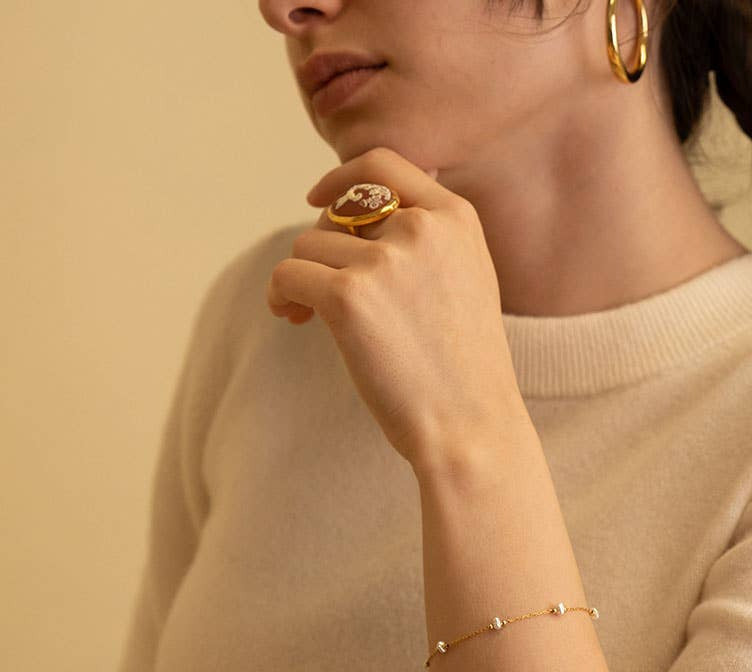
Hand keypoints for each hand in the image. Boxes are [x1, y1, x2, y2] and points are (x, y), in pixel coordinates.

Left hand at [267, 146, 524, 470]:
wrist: (471, 426)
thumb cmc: (465, 369)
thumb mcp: (468, 281)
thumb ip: (431, 239)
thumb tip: (358, 207)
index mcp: (456, 219)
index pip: (385, 164)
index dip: (342, 176)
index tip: (319, 199)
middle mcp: (422, 228)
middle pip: (339, 211)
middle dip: (321, 246)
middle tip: (315, 290)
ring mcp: (385, 260)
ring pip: (309, 246)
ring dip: (303, 281)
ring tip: (309, 317)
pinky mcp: (348, 296)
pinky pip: (287, 274)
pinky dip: (279, 296)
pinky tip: (290, 318)